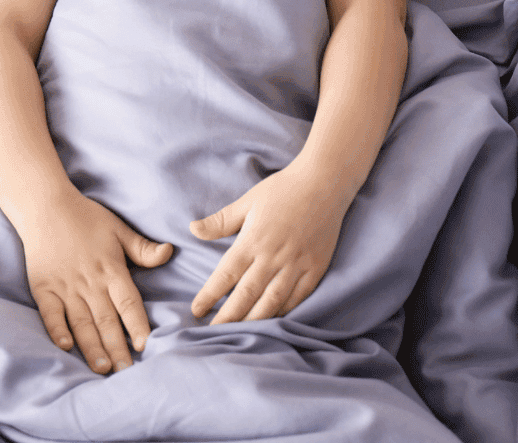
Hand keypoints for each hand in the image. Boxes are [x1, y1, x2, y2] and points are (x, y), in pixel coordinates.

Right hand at [19, 190, 173, 373]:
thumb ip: (143, 248)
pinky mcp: (44, 289)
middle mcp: (90, 282)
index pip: (129, 303)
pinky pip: (51, 314)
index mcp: (111, 269)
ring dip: (92, 347)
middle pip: (107, 320)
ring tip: (103, 368)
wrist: (46, 207)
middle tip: (128, 372)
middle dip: (118, 347)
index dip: (137, 325)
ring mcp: (65, 287)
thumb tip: (169, 252)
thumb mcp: (119, 229)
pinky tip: (66, 347)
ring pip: (82, 323)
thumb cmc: (86, 218)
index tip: (146, 345)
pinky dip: (58, 330)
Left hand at [189, 166, 351, 324]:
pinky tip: (274, 321)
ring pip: (272, 301)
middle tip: (212, 333)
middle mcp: (274, 256)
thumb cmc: (283, 189)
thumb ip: (221, 221)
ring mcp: (297, 264)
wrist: (326, 182)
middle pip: (246, 295)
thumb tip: (192, 230)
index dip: (209, 295)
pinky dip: (285, 311)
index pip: (226, 275)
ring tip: (241, 335)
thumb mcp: (248, 201)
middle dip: (228, 317)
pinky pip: (299, 297)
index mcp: (253, 240)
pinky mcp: (316, 268)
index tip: (196, 310)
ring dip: (255, 320)